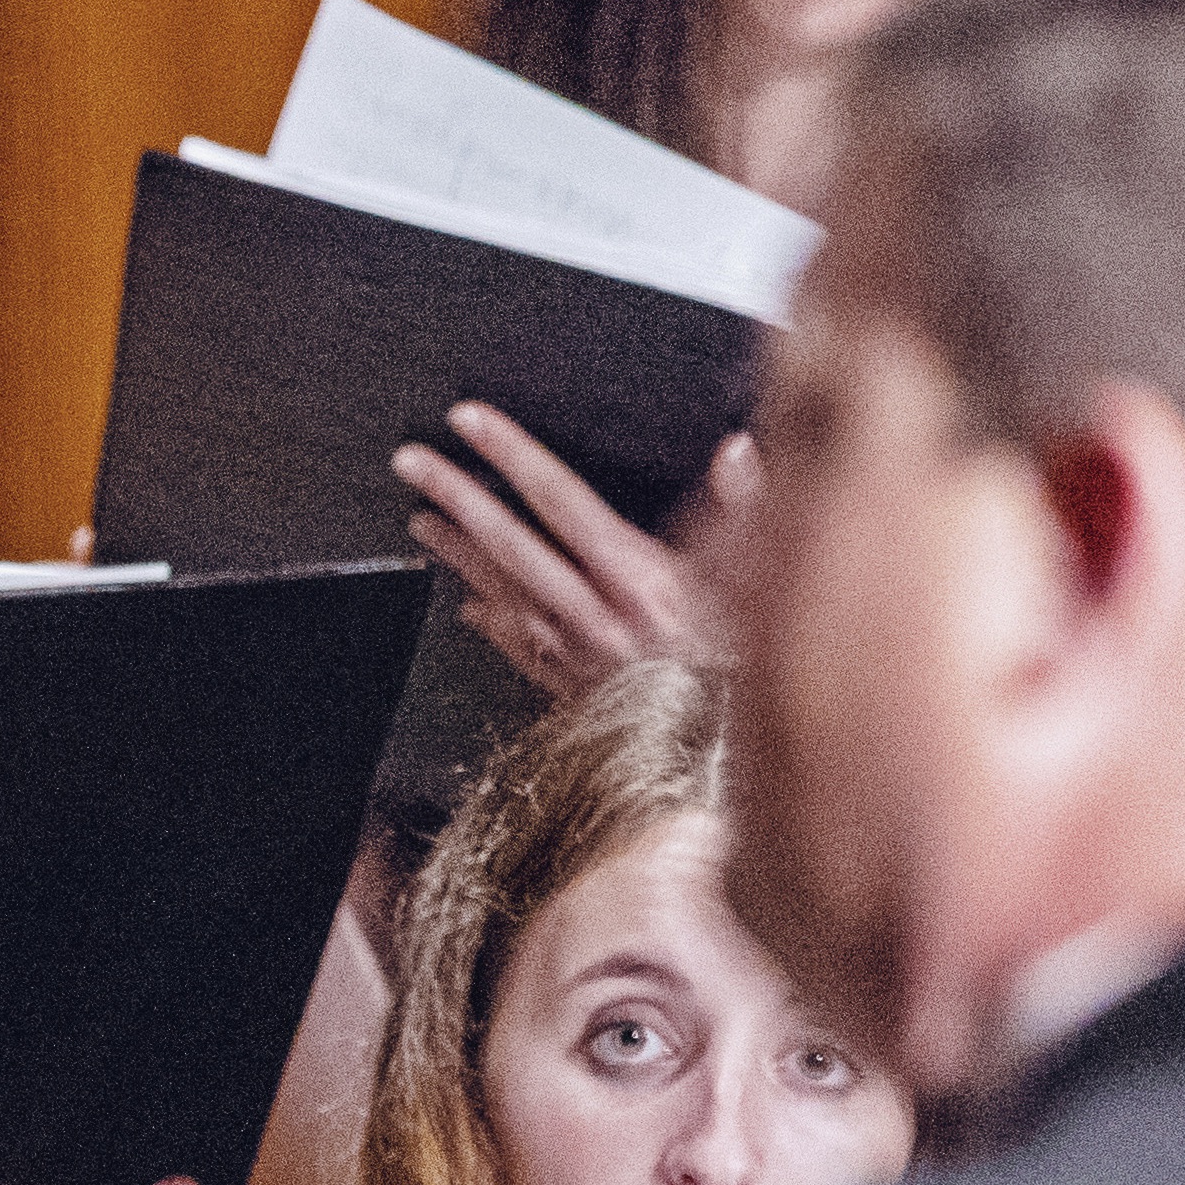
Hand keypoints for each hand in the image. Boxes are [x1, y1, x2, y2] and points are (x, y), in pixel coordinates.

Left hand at [396, 407, 740, 699]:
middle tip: (412, 464)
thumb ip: (750, 510)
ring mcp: (580, 656)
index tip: (470, 423)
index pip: (560, 498)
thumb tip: (737, 452)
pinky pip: (520, 651)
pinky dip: (491, 625)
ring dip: (458, 555)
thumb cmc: (754, 670)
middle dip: (456, 496)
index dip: (511, 453)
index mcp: (641, 579)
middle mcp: (598, 614)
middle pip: (511, 542)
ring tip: (422, 522)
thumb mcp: (771, 581)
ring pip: (503, 593)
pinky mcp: (578, 693)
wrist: (730, 761)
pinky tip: (469, 608)